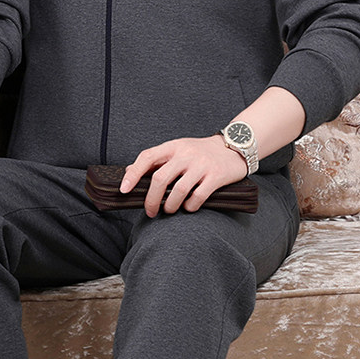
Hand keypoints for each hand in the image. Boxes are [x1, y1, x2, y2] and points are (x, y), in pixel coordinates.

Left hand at [121, 135, 247, 217]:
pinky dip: (189, 207)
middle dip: (151, 199)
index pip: (147, 157)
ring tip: (169, 210)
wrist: (235, 146)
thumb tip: (129, 172)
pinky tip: (188, 207)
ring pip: (177, 191)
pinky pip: (198, 197)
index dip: (133, 174)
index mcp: (173, 146)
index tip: (124, 189)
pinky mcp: (216, 176)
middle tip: (150, 211)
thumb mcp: (178, 149)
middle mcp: (185, 154)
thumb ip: (156, 161)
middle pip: (160, 178)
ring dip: (170, 206)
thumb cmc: (201, 152)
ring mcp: (201, 165)